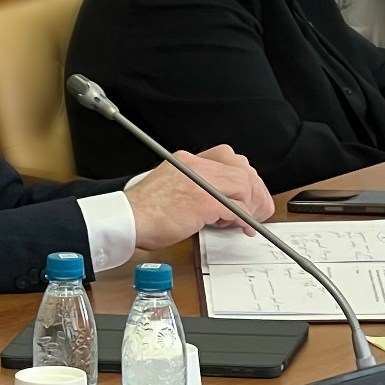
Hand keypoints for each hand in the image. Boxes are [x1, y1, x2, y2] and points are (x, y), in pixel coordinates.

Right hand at [126, 145, 273, 251]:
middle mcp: (195, 165)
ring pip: (244, 185)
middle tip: (257, 210)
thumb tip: (220, 203)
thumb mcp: (170, 186)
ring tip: (249, 221)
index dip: (243, 176)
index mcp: (186, 160)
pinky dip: (245, 220)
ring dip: (252, 206)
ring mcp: (201, 181)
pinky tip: (242, 228)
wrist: (127, 219)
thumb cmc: (143, 211)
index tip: (247, 194)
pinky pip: (238, 208)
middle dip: (255, 190)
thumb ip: (194, 187)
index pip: (227, 157)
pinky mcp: (204, 201)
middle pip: (242, 169)